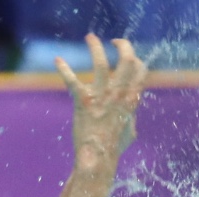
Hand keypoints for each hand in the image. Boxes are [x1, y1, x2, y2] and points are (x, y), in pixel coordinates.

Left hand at [56, 35, 147, 169]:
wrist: (99, 157)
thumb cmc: (114, 148)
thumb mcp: (130, 132)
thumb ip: (131, 118)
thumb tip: (132, 117)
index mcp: (132, 100)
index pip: (140, 71)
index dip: (136, 60)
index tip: (130, 57)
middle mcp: (119, 94)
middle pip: (127, 60)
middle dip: (123, 46)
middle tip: (115, 41)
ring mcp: (101, 96)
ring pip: (101, 63)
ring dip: (95, 47)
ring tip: (90, 37)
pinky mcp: (83, 100)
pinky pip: (72, 80)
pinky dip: (64, 68)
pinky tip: (58, 60)